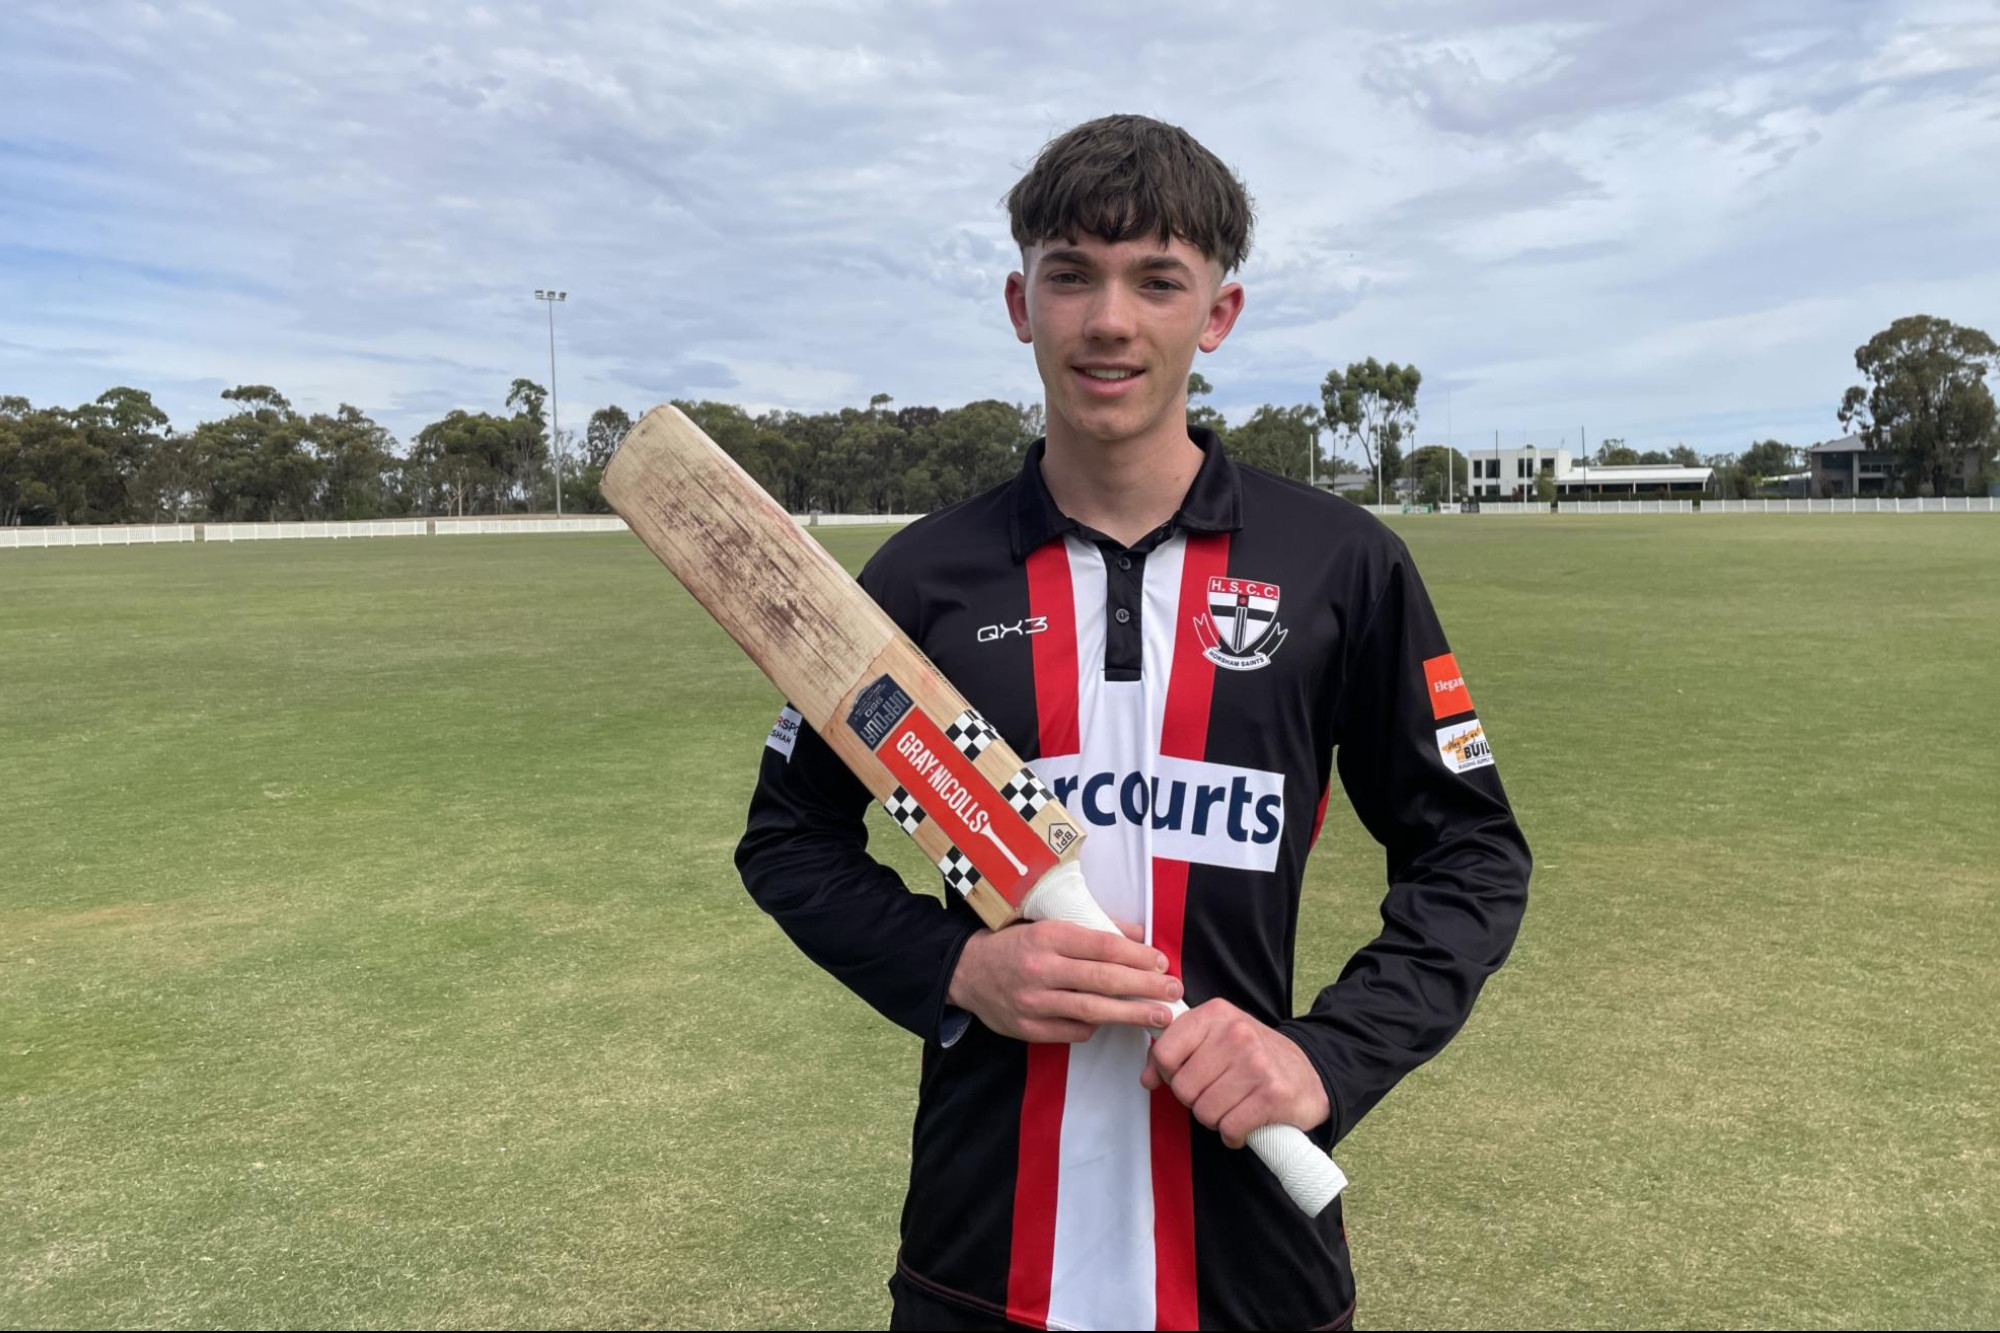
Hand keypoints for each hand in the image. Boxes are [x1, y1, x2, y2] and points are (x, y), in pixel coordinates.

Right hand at [949, 919, 1182, 1043]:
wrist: (968, 972)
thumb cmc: (1017, 944)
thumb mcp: (1049, 924)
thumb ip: (1094, 929)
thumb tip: (1140, 936)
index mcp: (1047, 936)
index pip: (1102, 946)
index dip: (1136, 955)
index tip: (1161, 962)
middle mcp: (1040, 969)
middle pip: (1102, 979)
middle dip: (1144, 986)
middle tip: (1173, 991)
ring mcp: (1034, 1002)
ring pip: (1092, 1010)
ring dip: (1131, 1014)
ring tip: (1161, 1017)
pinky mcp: (1028, 1029)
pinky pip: (1074, 1031)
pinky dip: (1097, 1026)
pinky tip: (1115, 1022)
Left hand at [1140, 998, 1329, 1147]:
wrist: (1310, 1073)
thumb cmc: (1253, 1057)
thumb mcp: (1213, 1039)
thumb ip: (1176, 1053)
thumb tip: (1147, 1079)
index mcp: (1215, 1014)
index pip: (1164, 1053)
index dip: (1169, 1075)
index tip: (1186, 1077)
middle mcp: (1235, 1033)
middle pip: (1183, 1088)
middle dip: (1195, 1100)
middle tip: (1215, 1095)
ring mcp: (1256, 1063)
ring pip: (1204, 1112)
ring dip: (1215, 1119)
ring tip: (1231, 1107)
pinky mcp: (1272, 1094)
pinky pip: (1230, 1128)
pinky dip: (1233, 1135)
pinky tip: (1244, 1124)